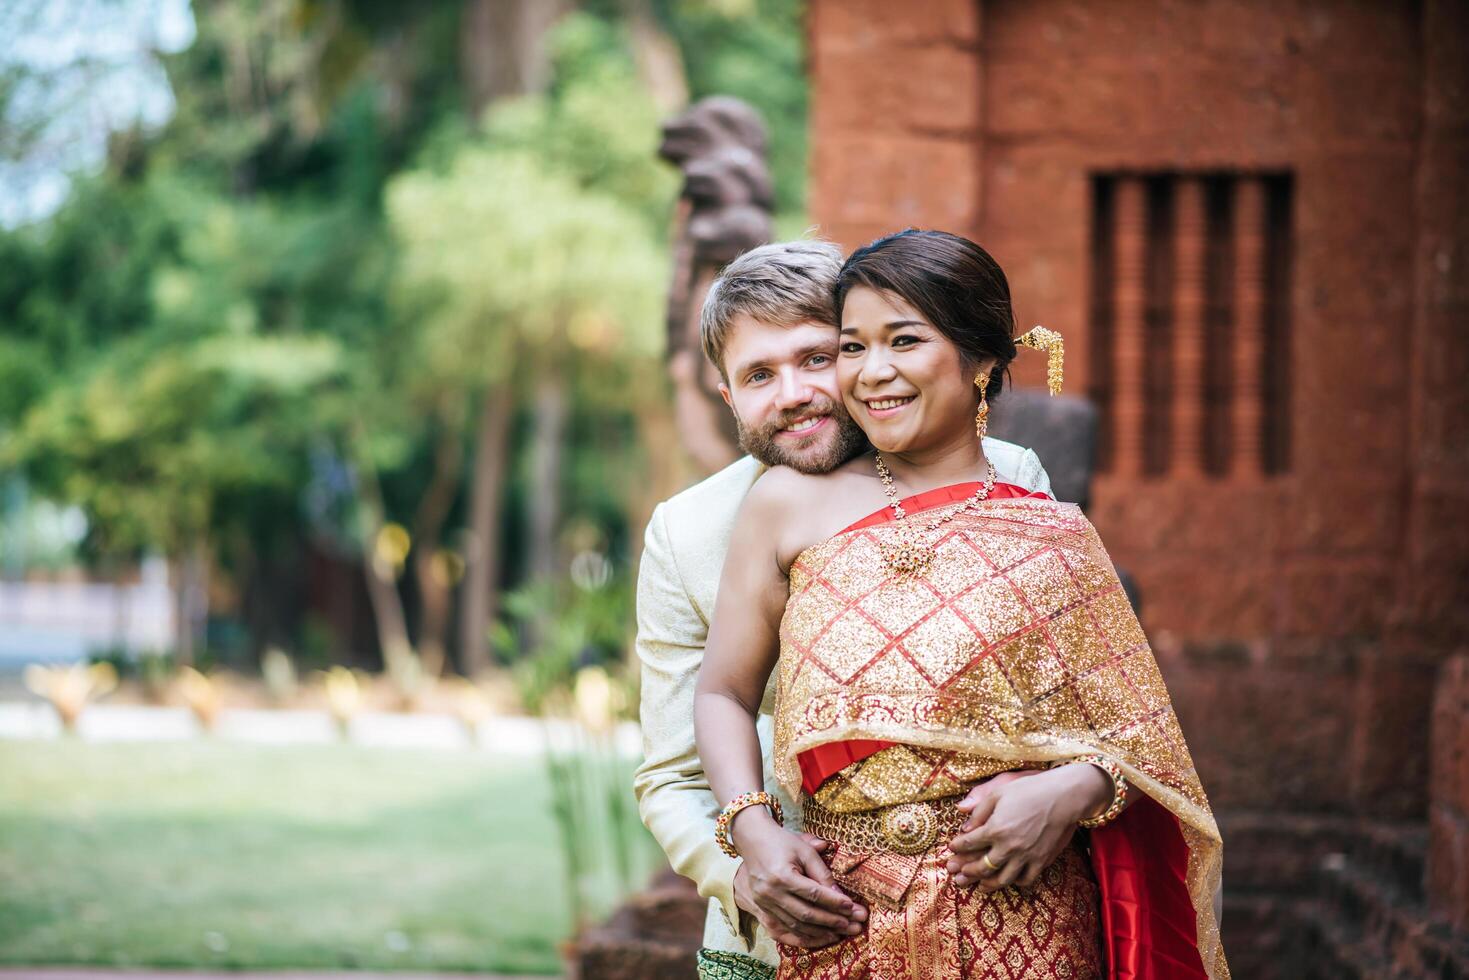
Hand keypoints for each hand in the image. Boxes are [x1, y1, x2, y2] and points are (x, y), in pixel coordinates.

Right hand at [731, 812, 866, 947]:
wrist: (753, 841)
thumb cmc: (782, 842)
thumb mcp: (804, 851)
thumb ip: (822, 873)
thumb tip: (841, 897)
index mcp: (782, 876)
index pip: (814, 894)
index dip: (834, 902)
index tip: (852, 907)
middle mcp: (771, 893)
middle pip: (806, 914)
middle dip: (832, 921)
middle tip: (853, 925)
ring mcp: (764, 903)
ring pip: (796, 926)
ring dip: (821, 932)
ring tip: (841, 933)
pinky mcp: (762, 909)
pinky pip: (784, 930)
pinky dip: (804, 937)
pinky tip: (820, 937)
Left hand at [945, 764, 1110, 892]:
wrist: (1063, 797)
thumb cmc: (1029, 790)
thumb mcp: (999, 792)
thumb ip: (979, 810)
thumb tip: (964, 824)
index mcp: (995, 828)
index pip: (970, 842)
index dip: (958, 846)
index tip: (951, 848)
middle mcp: (1008, 846)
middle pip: (982, 867)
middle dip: (967, 872)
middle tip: (959, 875)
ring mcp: (1025, 856)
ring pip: (1003, 879)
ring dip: (988, 884)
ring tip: (981, 886)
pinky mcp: (1041, 861)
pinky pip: (1026, 879)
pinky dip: (1016, 883)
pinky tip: (1011, 880)